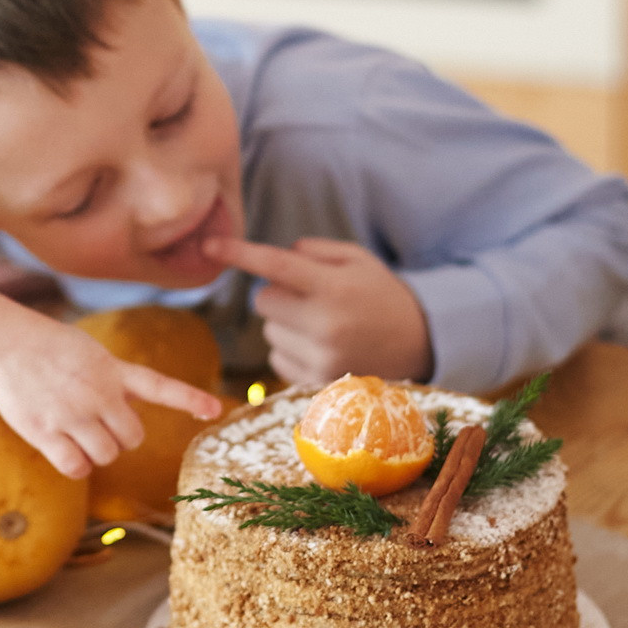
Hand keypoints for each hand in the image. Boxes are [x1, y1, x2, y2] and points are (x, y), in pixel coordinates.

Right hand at [0, 264, 222, 476]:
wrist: (2, 342)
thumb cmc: (45, 346)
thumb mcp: (89, 353)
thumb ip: (113, 380)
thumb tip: (128, 411)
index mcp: (112, 370)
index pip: (160, 386)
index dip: (189, 399)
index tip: (215, 409)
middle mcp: (98, 393)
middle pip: (131, 438)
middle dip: (119, 437)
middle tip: (97, 424)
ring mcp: (73, 414)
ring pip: (106, 455)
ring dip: (96, 451)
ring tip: (76, 433)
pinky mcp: (46, 431)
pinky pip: (77, 468)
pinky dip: (75, 465)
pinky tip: (63, 448)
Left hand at [203, 236, 430, 387]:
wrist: (419, 344)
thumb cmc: (380, 293)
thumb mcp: (357, 259)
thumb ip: (314, 251)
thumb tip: (276, 257)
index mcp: (334, 287)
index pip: (276, 265)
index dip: (239, 253)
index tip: (208, 245)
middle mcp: (324, 324)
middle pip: (263, 301)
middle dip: (277, 293)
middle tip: (310, 294)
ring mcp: (320, 358)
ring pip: (269, 331)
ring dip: (285, 323)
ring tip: (323, 322)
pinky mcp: (316, 382)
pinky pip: (276, 358)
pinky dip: (290, 349)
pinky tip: (322, 345)